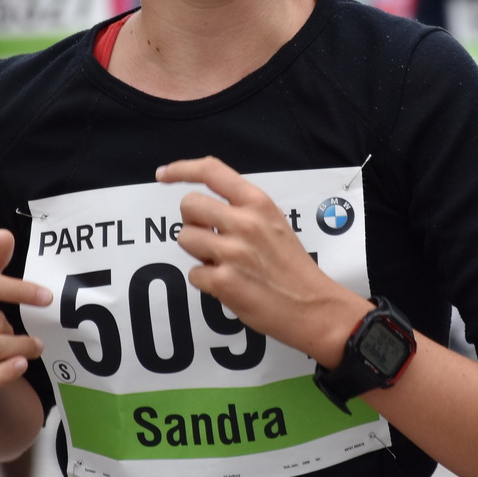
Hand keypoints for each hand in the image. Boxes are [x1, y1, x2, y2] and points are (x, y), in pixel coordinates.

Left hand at [157, 157, 367, 366]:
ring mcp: (233, 252)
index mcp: (258, 203)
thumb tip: (204, 206)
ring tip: (222, 262)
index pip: (211, 171)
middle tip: (208, 236)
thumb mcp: (275, 223)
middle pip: (189, 205)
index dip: (181, 169)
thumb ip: (244, 209)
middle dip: (191, 221)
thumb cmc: (293, 266)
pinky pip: (194, 274)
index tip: (163, 175)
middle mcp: (245, 222)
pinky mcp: (224, 282)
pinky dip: (206, 281)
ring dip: (197, 252)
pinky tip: (228, 284)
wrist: (314, 307)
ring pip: (185, 238)